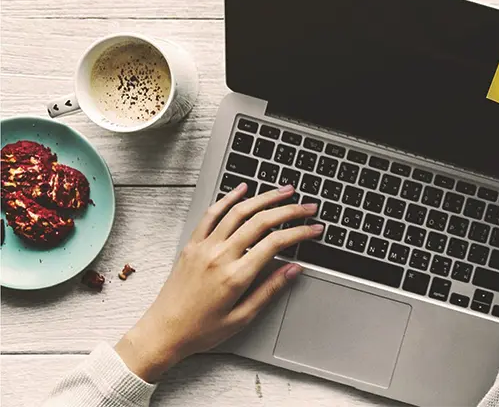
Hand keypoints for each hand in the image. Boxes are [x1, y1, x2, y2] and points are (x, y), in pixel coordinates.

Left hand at [115, 183, 321, 381]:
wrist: (162, 332)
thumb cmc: (200, 330)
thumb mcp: (241, 318)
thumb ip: (269, 290)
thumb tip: (293, 270)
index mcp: (235, 275)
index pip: (275, 243)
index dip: (300, 232)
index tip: (314, 229)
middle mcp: (220, 256)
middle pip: (261, 221)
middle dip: (289, 210)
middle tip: (307, 206)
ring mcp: (204, 247)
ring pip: (238, 211)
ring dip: (264, 198)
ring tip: (284, 191)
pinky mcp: (192, 244)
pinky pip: (211, 214)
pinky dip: (228, 198)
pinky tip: (242, 189)